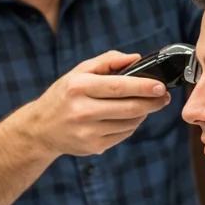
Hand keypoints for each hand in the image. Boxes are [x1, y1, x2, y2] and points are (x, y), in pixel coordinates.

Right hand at [31, 50, 171, 156]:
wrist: (40, 129)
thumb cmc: (65, 95)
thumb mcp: (78, 72)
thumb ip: (107, 61)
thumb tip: (136, 58)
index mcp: (78, 88)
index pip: (118, 87)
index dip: (143, 87)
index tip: (161, 86)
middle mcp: (82, 111)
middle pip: (129, 108)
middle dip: (152, 102)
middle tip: (163, 98)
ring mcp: (87, 132)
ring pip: (129, 123)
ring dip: (142, 114)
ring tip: (144, 105)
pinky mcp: (93, 147)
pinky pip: (123, 135)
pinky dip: (131, 125)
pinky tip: (128, 118)